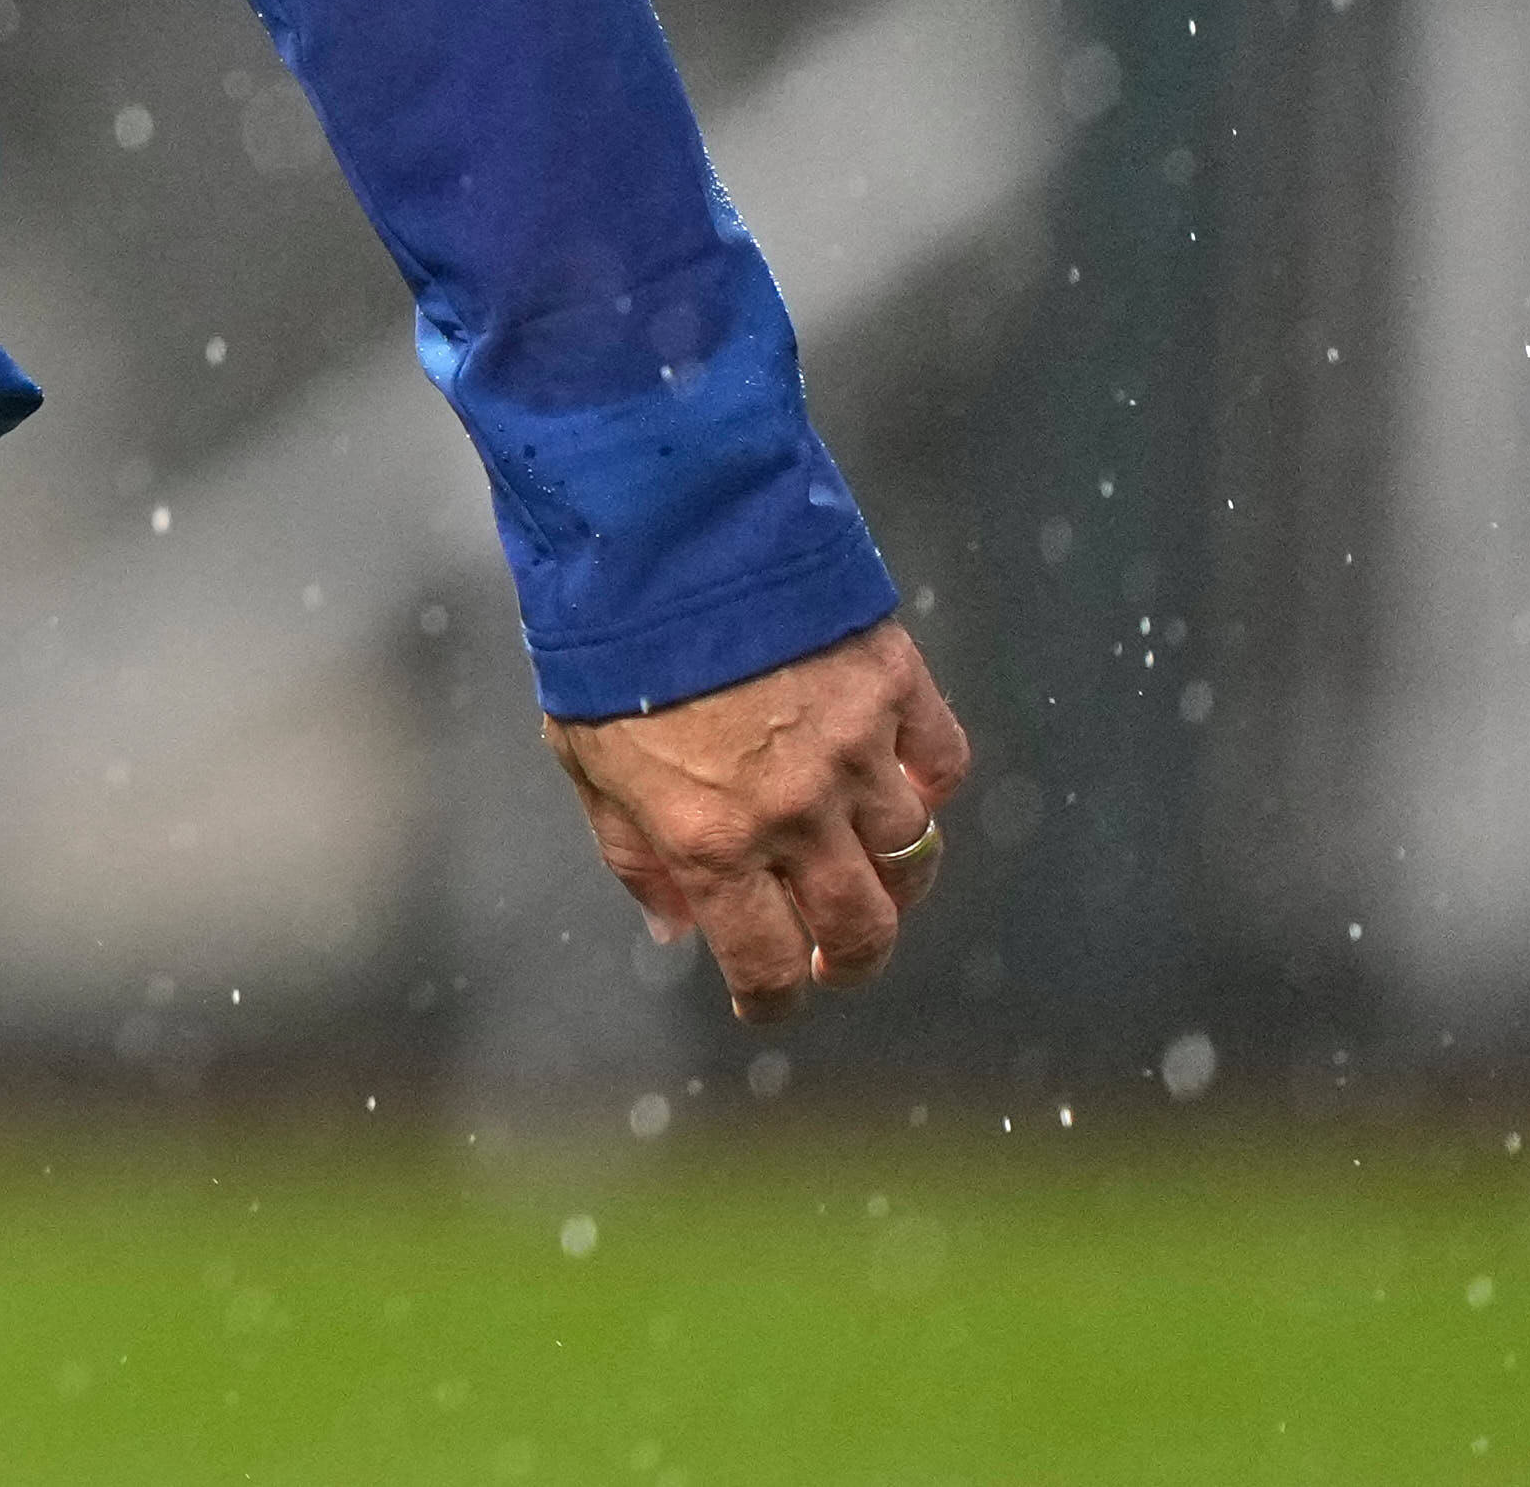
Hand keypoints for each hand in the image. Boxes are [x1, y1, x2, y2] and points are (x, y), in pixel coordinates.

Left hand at [541, 617, 969, 1023]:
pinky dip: (929, 783)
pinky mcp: (896, 685)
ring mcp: (856, 750)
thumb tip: (673, 927)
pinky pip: (943, 763)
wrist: (659, 530)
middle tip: (840, 958)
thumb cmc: (607, 644)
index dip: (775, 999)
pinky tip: (900, 783)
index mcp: (711, 839)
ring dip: (896, 875)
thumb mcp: (586, 759)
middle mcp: (795, 812)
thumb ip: (632, 853)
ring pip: (913, 852)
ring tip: (870, 870)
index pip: (767, 963)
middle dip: (854, 960)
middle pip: (862, 928)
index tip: (771, 1000)